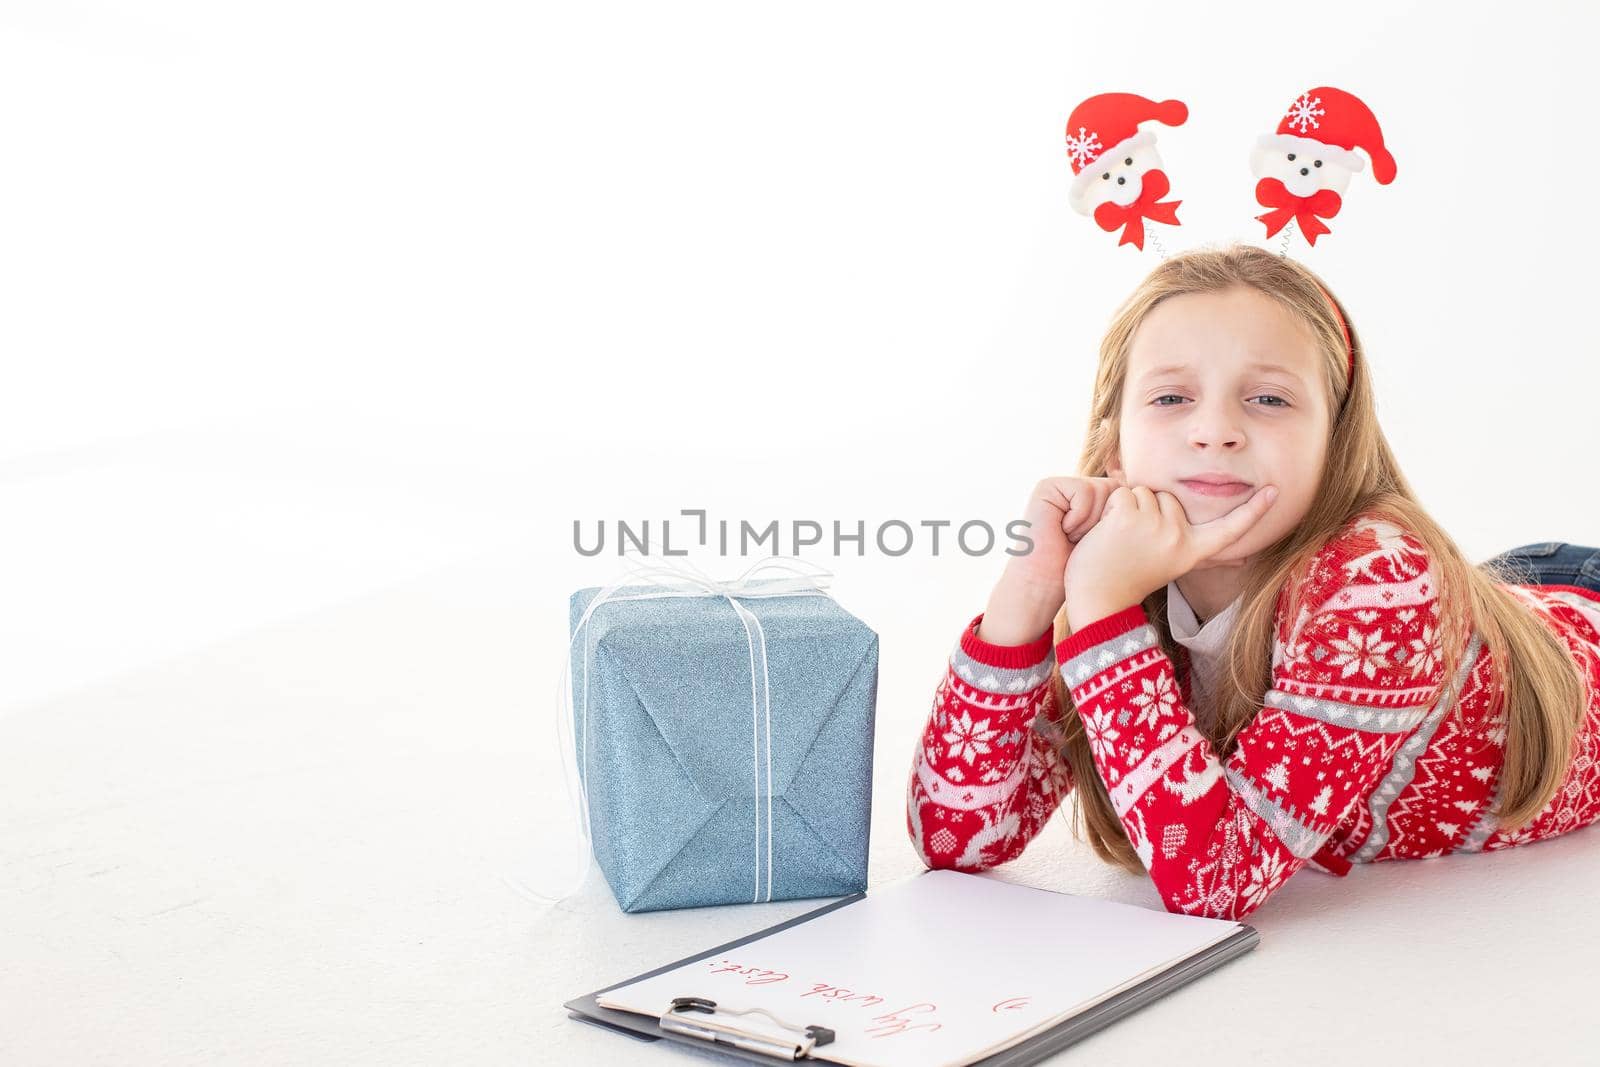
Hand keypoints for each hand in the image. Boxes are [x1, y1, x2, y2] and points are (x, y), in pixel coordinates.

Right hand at [977, 474, 1127, 645]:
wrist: (1045, 581)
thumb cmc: (1078, 565)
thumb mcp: (1106, 533)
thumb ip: (1117, 505)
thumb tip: (1127, 478)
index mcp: (1088, 496)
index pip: (1121, 493)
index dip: (1116, 520)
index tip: (1094, 540)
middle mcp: (1073, 488)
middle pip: (1113, 488)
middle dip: (1105, 519)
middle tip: (1081, 539)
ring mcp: (1059, 485)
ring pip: (1101, 489)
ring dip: (1090, 521)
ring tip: (1071, 535)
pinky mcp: (1047, 486)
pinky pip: (1084, 491)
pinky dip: (1078, 517)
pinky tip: (1062, 529)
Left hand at [1063, 483, 1278, 628]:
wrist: (1098, 598)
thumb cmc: (1127, 578)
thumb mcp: (1167, 562)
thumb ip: (1183, 541)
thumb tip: (1226, 549)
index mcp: (1192, 551)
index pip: (1228, 529)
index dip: (1253, 511)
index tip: (1274, 491)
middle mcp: (1180, 538)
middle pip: (1169, 497)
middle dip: (1150, 510)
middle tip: (1135, 544)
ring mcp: (1156, 525)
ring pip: (1145, 492)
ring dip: (1129, 508)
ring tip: (1121, 540)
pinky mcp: (1130, 516)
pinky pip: (1124, 492)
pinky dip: (1113, 507)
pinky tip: (1109, 533)